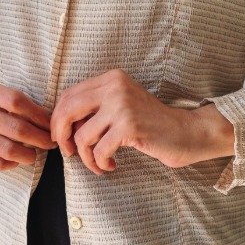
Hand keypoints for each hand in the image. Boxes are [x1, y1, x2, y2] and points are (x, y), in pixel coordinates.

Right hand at [0, 77, 56, 170]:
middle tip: (50, 142)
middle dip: (39, 138)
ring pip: (6, 149)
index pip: (16, 102)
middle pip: (15, 128)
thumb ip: (16, 101)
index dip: (39, 115)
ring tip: (35, 154)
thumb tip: (49, 120)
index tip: (51, 124)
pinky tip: (17, 159)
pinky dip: (11, 163)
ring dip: (28, 154)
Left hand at [49, 68, 234, 175]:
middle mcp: (114, 86)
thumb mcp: (121, 105)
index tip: (62, 138)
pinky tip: (111, 166)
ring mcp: (122, 105)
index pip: (68, 96)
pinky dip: (100, 164)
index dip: (58, 120)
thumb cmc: (150, 124)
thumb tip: (61, 125)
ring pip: (82, 136)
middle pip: (67, 111)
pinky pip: (99, 151)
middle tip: (69, 153)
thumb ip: (95, 108)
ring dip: (86, 158)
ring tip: (98, 164)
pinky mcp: (129, 126)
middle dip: (62, 136)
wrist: (186, 132)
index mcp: (110, 78)